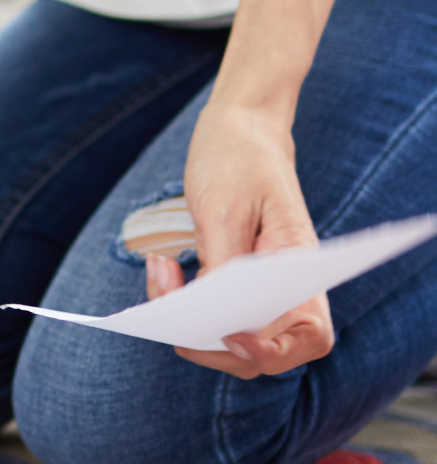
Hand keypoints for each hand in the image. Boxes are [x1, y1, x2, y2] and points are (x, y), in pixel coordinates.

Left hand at [143, 0, 358, 378]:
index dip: (257, 343)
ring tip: (162, 277)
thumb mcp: (224, 192)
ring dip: (189, 323)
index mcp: (295, 258)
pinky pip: (215, 315)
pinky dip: (183, 308)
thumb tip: (233, 305)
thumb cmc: (234, 144)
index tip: (208, 313)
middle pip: (265, 352)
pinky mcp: (236, 273)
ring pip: (236, 341)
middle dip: (211, 340)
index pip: (302, 338)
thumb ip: (232, 253)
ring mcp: (260, 278)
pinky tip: (164, 271)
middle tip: (170, 299)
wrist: (239, 110)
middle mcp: (285, 277)